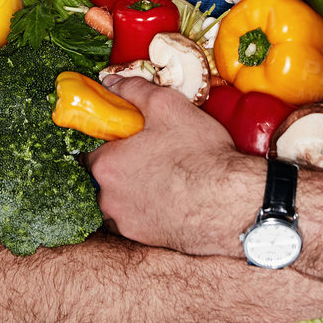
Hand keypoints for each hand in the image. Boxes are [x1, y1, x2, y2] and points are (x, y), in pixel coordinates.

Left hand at [86, 78, 262, 256]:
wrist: (230, 204)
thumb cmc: (199, 155)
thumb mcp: (168, 107)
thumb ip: (133, 91)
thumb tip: (109, 82)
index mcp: (107, 166)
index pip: (92, 150)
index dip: (111, 141)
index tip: (130, 137)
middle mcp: (108, 199)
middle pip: (105, 177)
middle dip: (122, 166)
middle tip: (152, 154)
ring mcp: (125, 223)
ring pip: (119, 201)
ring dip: (133, 190)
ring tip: (164, 178)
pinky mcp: (144, 240)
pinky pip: (137, 219)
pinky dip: (148, 210)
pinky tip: (171, 198)